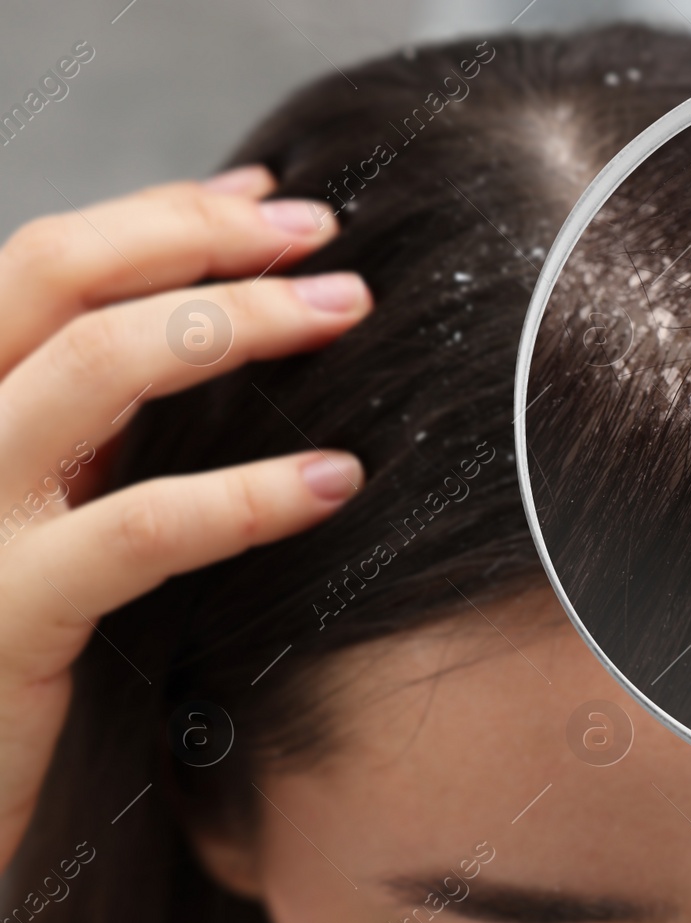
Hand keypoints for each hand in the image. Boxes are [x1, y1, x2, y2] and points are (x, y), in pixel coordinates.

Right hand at [0, 165, 370, 869]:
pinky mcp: (5, 616)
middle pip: (53, 272)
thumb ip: (94, 427)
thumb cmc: (11, 644)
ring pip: (95, 368)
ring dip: (235, 324)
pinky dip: (244, 495)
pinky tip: (333, 482)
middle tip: (325, 238)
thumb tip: (209, 324)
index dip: (159, 213)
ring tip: (346, 314)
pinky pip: (136, 530)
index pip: (44, 261)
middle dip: (198, 236)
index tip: (269, 202)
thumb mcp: (43, 510)